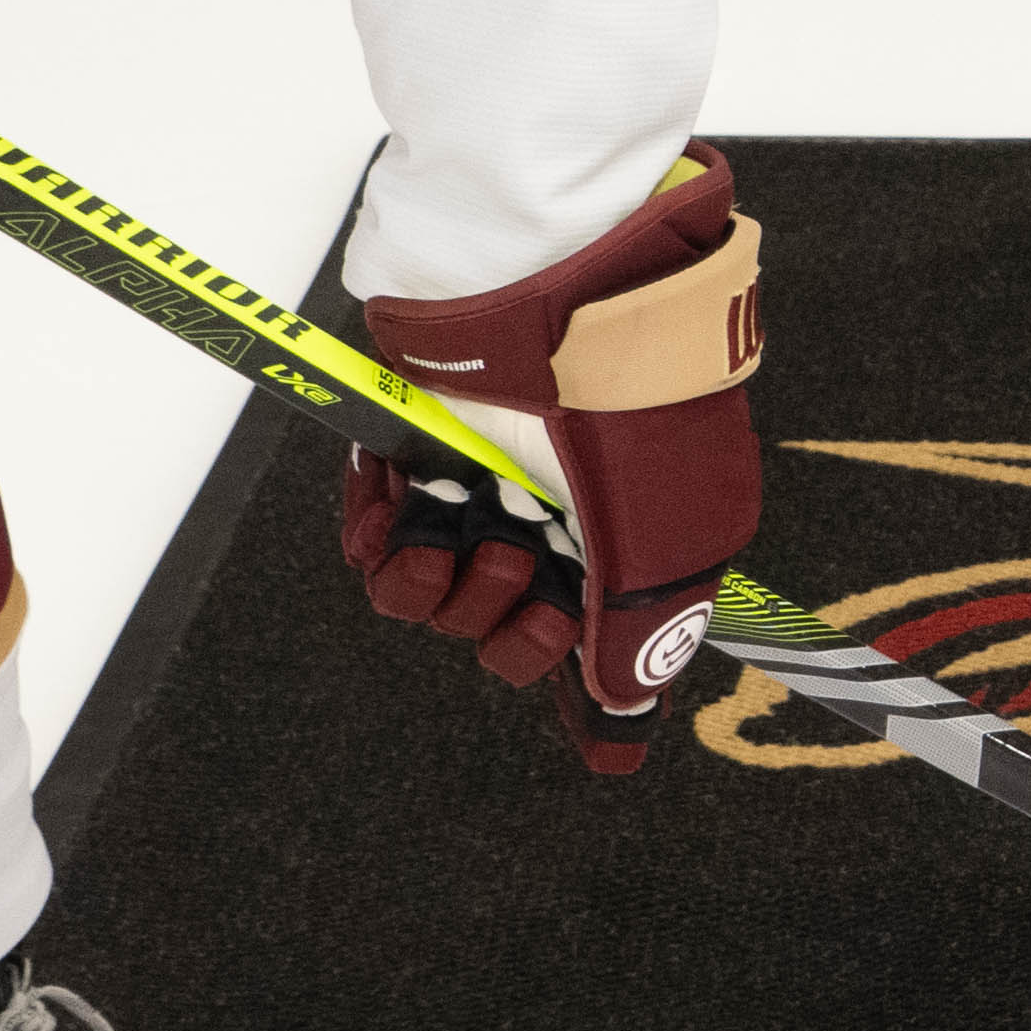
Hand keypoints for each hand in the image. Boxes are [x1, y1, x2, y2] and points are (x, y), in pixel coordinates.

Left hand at [347, 149, 773, 773]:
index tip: (577, 723)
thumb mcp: (657, 541)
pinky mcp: (410, 457)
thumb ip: (631, 645)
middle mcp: (554, 517)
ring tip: (473, 532)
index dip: (569, 678)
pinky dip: (381, 543)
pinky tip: (406, 519)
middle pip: (505, 636)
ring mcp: (479, 487)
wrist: (548, 290)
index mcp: (628, 536)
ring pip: (436, 604)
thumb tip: (614, 740)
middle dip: (510, 628)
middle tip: (525, 567)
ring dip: (449, 588)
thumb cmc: (623, 411)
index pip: (588, 642)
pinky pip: (373, 547)